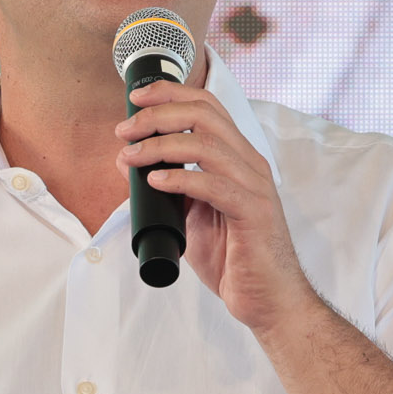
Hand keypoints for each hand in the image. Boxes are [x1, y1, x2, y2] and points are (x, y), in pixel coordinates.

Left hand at [117, 80, 317, 336]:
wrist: (267, 300)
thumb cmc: (233, 258)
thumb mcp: (191, 215)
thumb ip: (169, 187)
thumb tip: (128, 161)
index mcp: (238, 158)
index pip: (207, 106)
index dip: (170, 93)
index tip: (136, 97)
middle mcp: (249, 164)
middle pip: (205, 115)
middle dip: (158, 115)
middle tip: (125, 130)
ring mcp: (255, 187)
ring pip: (207, 145)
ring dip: (161, 145)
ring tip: (131, 157)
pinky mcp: (254, 213)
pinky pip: (215, 185)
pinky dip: (181, 179)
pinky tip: (156, 182)